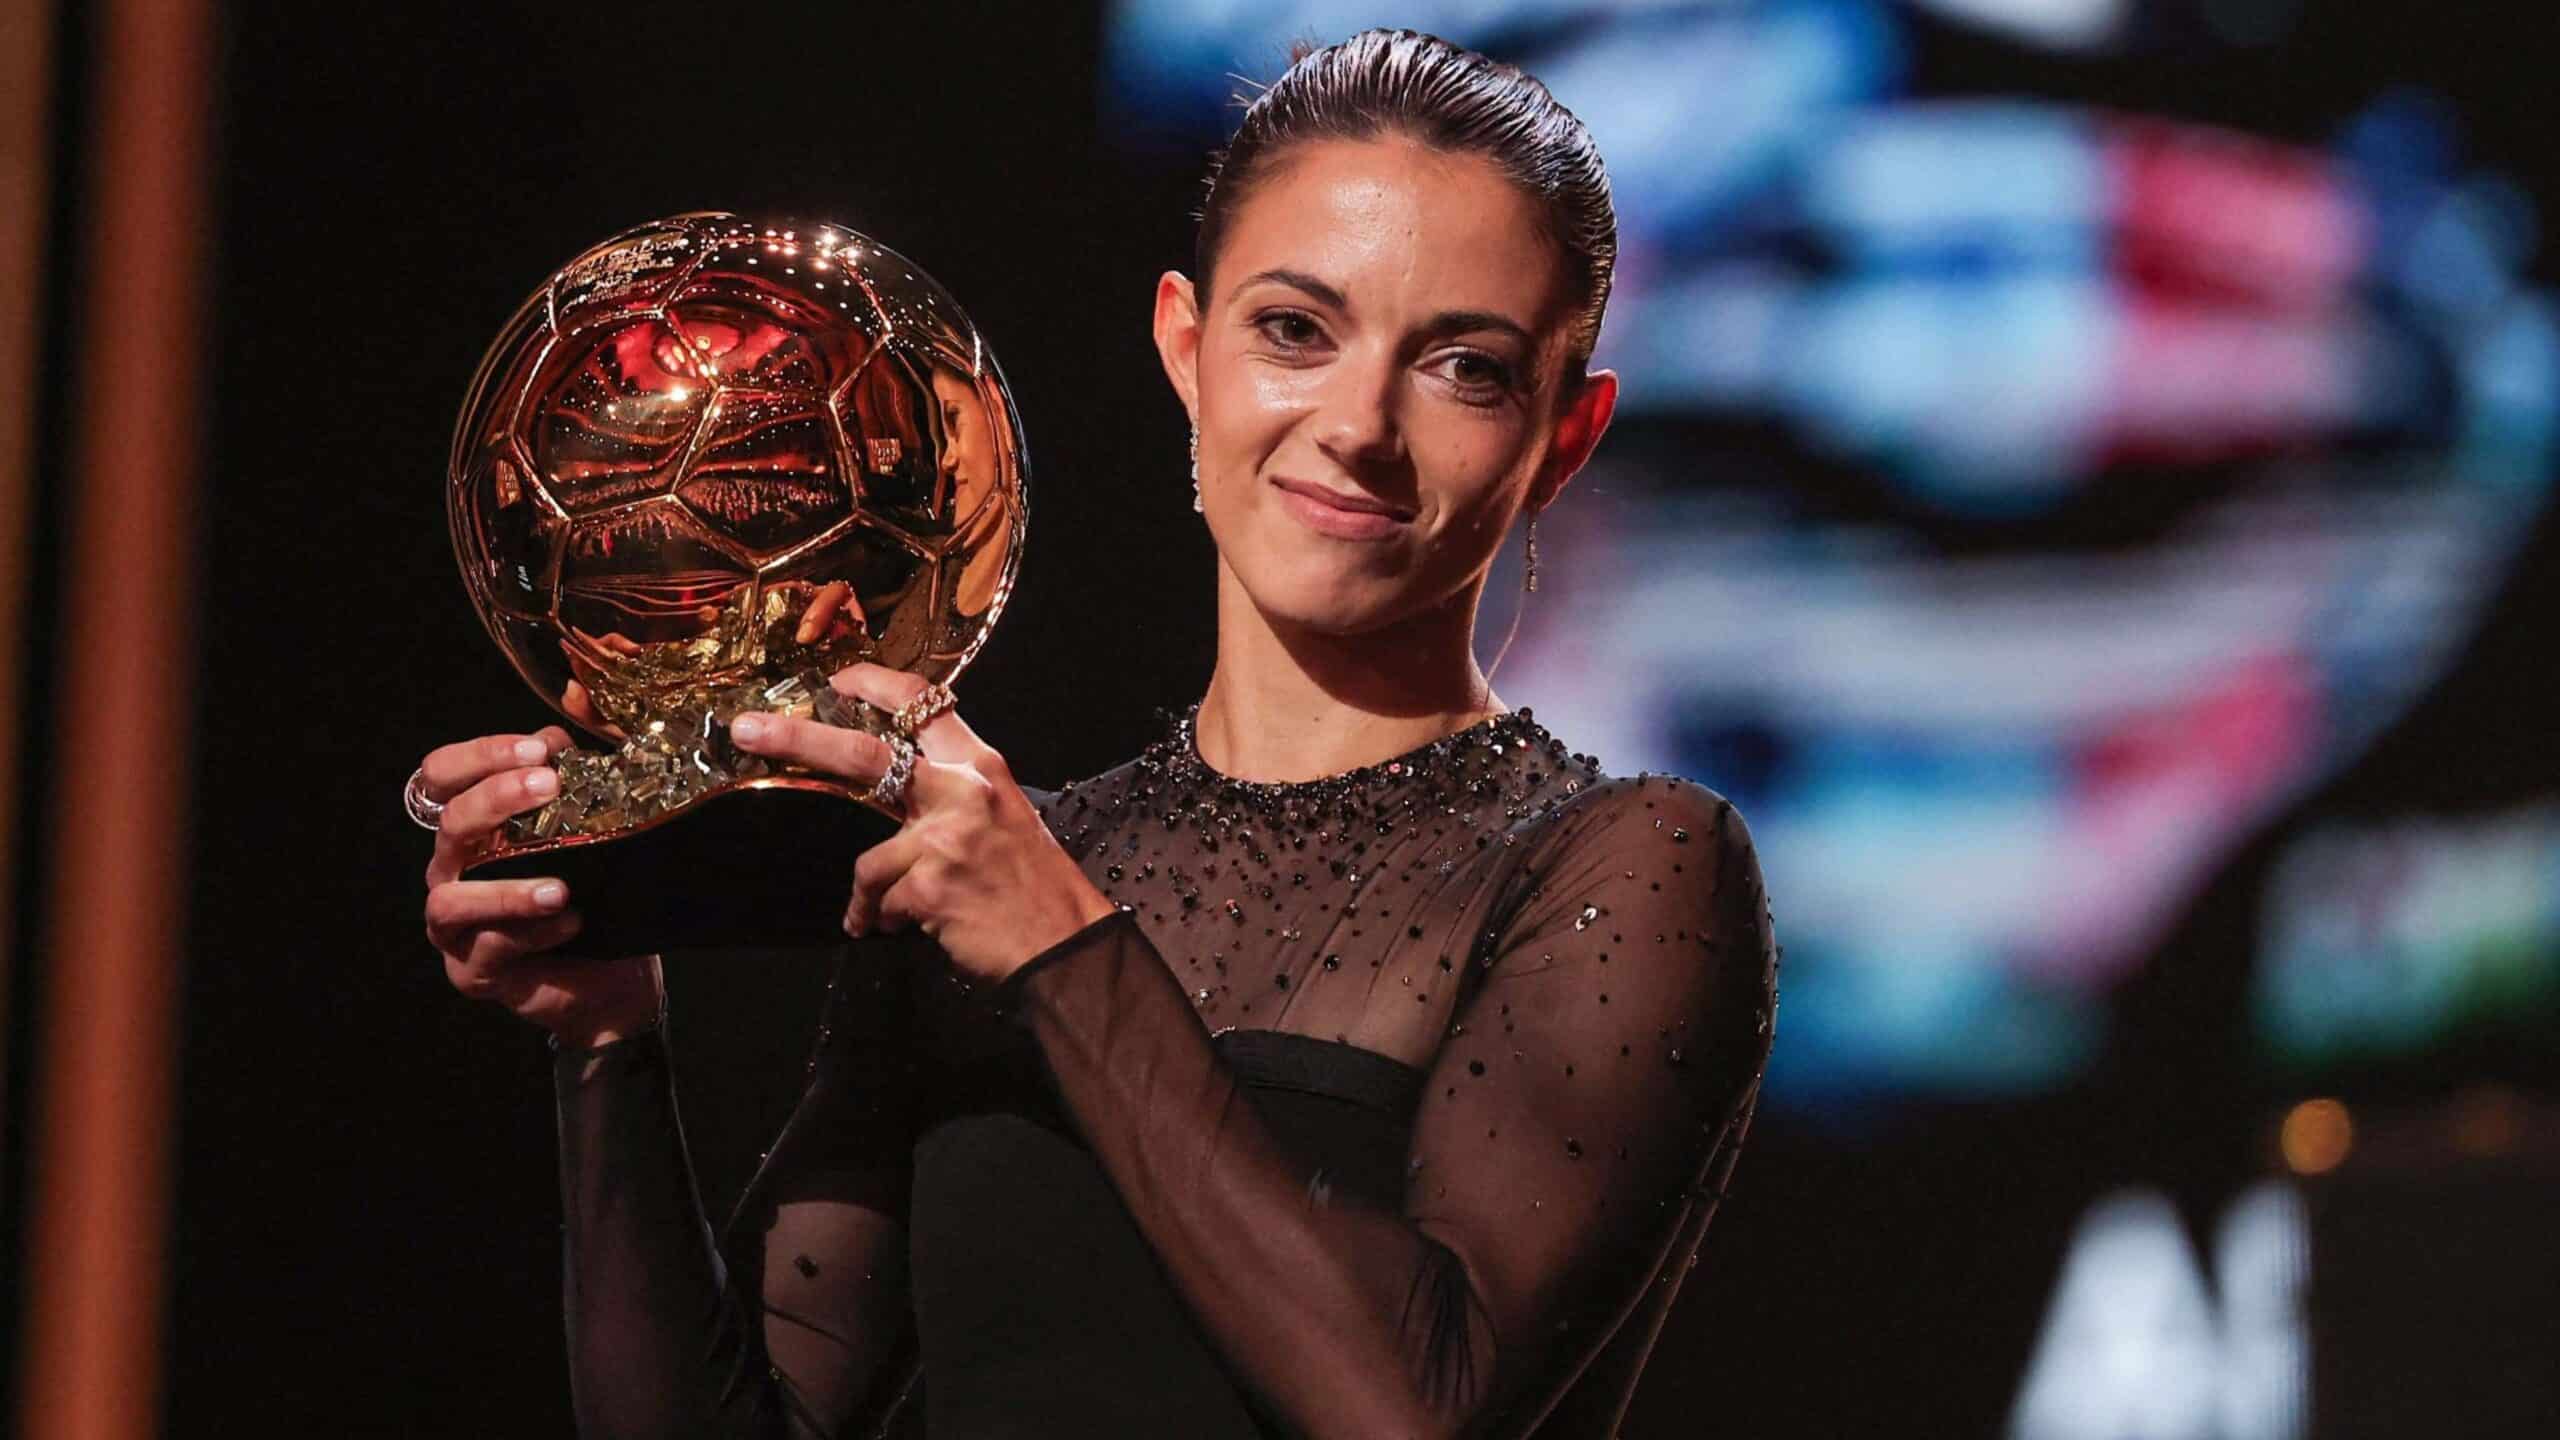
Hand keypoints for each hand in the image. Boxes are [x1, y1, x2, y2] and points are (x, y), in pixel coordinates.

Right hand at [417, 727, 661, 1045]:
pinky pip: (489, 950)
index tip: (537, 749)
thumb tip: (575, 696)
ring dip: (506, 889)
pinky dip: (531, 934)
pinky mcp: (473, 971)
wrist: (615, 980)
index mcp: (473, 829)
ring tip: (560, 886)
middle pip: (450, 825)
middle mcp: (454, 871)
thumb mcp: (598, 824)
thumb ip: (581, 763)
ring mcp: (456, 926)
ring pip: (453, 899)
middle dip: (496, 800)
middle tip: (550, 787)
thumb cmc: (597, 894)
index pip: (441, 776)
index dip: (479, 756)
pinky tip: (571, 921)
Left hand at [728, 663, 1118, 986]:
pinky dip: (885, 919)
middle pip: (863, 754)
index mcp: (981, 764)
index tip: (835, 680)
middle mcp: (962, 790)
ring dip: (875, 895)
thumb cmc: (1032, 882)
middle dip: (797, 739)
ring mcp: (944, 838)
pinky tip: (908, 928)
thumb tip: (892, 785)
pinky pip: (881, 902)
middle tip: (746, 730)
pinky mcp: (928, 886)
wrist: (1064, 941)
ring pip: (870, 860)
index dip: (874, 683)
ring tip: (889, 915)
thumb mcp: (1002, 815)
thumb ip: (950, 792)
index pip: (924, 701)